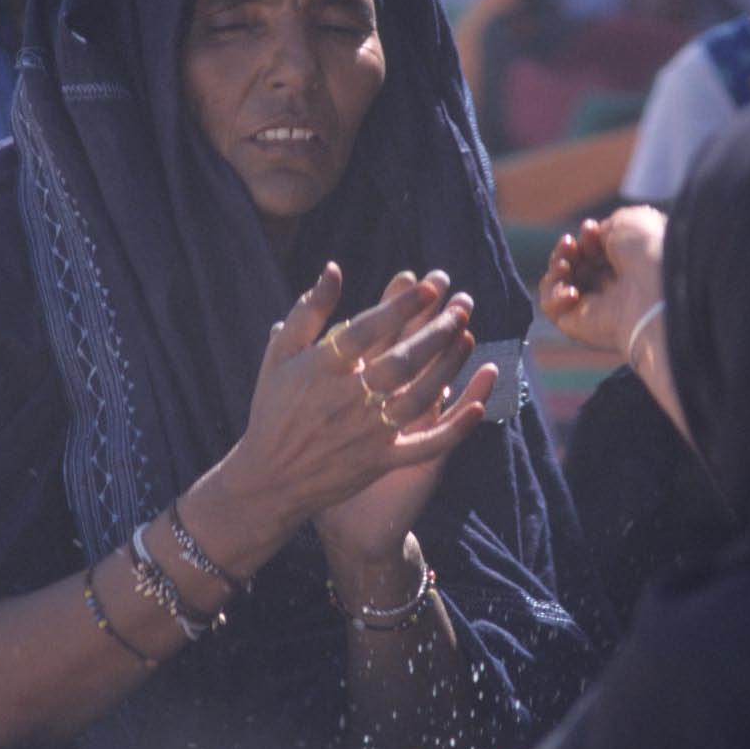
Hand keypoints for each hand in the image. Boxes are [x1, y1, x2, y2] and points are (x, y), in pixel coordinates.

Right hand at [219, 264, 493, 555]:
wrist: (270, 479)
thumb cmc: (274, 408)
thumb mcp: (280, 355)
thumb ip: (308, 312)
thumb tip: (333, 269)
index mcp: (321, 369)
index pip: (367, 330)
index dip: (400, 307)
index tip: (428, 286)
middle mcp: (346, 399)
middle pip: (401, 361)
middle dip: (436, 331)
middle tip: (462, 307)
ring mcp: (366, 433)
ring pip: (418, 397)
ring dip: (448, 367)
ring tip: (468, 337)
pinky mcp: (381, 461)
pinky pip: (425, 446)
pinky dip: (454, 428)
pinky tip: (479, 405)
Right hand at [539, 205, 664, 356]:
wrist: (654, 287)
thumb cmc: (646, 251)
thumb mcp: (627, 221)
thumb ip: (604, 228)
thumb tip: (589, 238)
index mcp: (630, 265)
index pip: (596, 250)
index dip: (587, 236)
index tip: (590, 228)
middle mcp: (613, 288)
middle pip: (574, 265)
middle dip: (567, 250)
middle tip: (571, 243)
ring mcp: (595, 308)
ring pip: (558, 284)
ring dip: (556, 267)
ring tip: (564, 263)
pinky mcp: (577, 326)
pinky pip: (550, 307)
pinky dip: (553, 293)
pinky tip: (570, 290)